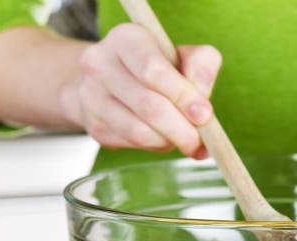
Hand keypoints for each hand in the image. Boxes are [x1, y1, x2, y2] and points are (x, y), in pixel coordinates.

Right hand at [61, 23, 221, 157]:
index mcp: (125, 39)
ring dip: (169, 141)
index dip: (183, 96)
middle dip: (182, 130)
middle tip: (200, 142)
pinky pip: (131, 143)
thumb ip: (202, 67)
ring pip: (139, 131)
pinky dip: (155, 146)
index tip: (205, 115)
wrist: (113, 81)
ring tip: (184, 139)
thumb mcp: (183, 55)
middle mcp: (100, 63)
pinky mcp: (94, 124)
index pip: (154, 71)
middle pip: (149, 106)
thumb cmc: (158, 67)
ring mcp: (92, 96)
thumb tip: (202, 108)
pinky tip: (163, 138)